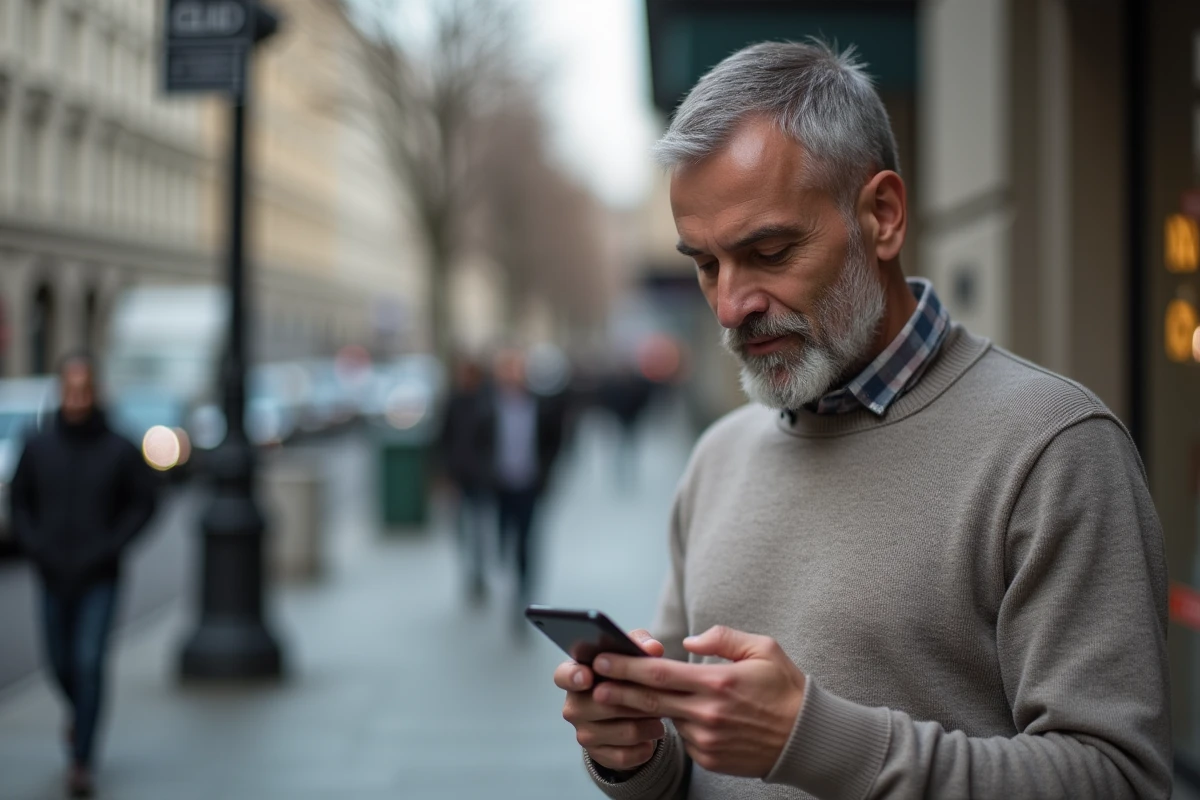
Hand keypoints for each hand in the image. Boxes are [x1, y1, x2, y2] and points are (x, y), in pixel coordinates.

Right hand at [556, 629, 667, 771]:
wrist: (626, 715)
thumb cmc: (625, 676)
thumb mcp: (631, 654)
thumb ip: (641, 644)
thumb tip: (653, 648)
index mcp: (576, 675)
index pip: (564, 675)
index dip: (574, 676)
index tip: (587, 676)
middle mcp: (574, 706)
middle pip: (603, 704)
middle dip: (637, 699)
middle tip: (659, 697)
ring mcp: (584, 733)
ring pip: (622, 731)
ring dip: (647, 724)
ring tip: (661, 716)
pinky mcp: (599, 755)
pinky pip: (626, 755)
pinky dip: (645, 747)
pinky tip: (652, 737)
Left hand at [591, 625, 805, 777]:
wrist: (806, 739)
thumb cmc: (785, 688)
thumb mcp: (763, 649)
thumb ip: (723, 638)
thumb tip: (688, 642)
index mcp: (718, 682)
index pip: (661, 674)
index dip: (628, 667)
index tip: (603, 659)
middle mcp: (708, 713)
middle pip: (651, 700)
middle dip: (618, 690)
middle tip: (593, 682)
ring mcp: (707, 739)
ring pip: (668, 719)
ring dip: (648, 709)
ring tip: (627, 697)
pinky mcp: (709, 758)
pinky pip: (684, 738)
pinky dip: (681, 724)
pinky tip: (689, 716)